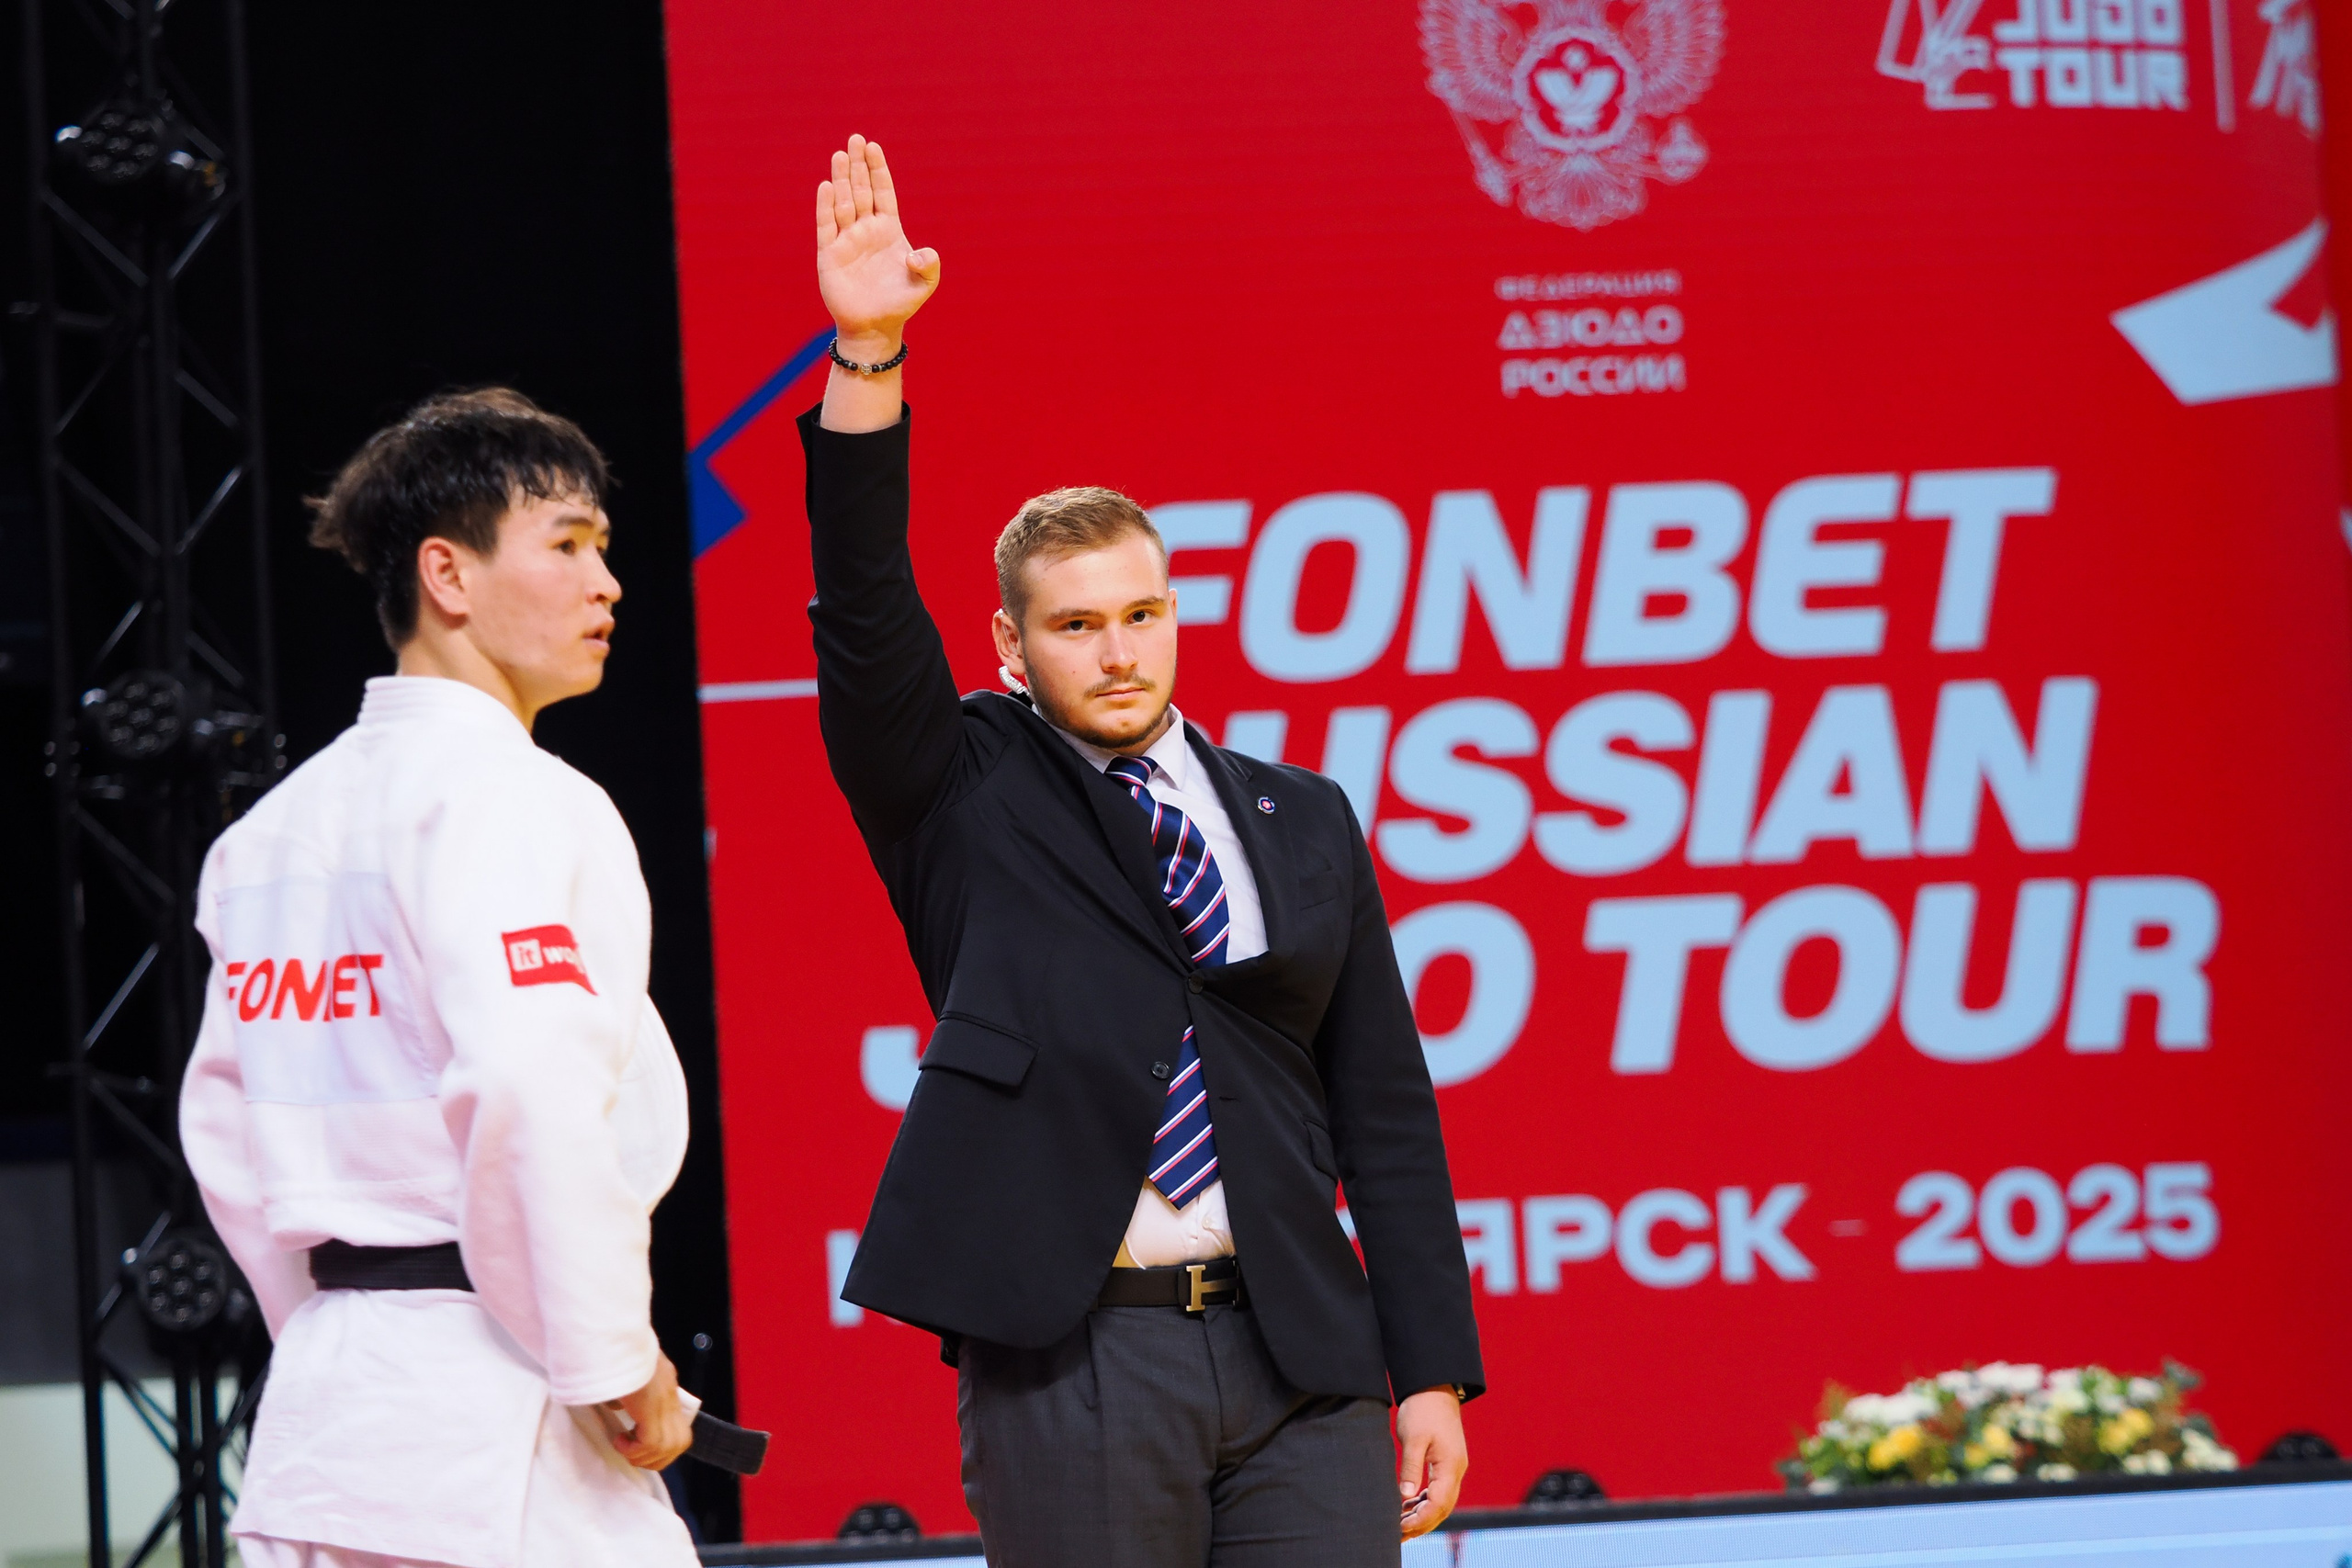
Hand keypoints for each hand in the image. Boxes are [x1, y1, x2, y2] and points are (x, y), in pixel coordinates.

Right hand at [609, 1352, 692, 1470]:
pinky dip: (634, 1450)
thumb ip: (628, 1390)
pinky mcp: (651, 1406)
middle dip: (657, 1458)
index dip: (663, 1445)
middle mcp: (670, 1395)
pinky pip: (651, 1443)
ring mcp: (664, 1401)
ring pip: (668, 1447)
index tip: (639, 1445)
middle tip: (633, 1453)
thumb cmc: (616, 1351)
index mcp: (666, 1386)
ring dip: (643, 1456)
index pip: (680, 1428)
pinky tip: (619, 1439)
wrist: (617, 1337)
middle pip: (681, 1442)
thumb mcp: (626, 1372)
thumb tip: (617, 1406)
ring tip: (623, 1445)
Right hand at [815, 134, 939, 359]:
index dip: (878, 170)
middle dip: (858, 165)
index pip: (883, 192)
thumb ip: (929, 265)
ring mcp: (846, 239)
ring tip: (840, 155)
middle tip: (855, 139)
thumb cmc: (900, 303)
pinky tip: (827, 186)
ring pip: (843, 202)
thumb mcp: (925, 284)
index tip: (873, 147)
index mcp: (889, 229)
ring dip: (841, 179)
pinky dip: (826, 206)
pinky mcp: (830, 254)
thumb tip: (920, 253)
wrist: (874, 326)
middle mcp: (866, 229)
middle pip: (861, 190)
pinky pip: (827, 225)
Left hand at [1396, 1386, 1467, 1539]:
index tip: (1400, 1527)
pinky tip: (1407, 1506)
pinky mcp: (1445, 1464)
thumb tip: (1405, 1496)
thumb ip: (1410, 1467)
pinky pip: (1437, 1491)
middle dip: (1422, 1524)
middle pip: (1442, 1509)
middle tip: (1398, 1535)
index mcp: (1450, 1466)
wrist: (1434, 1388)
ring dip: (1423, 1516)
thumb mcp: (1413, 1438)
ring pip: (1441, 1502)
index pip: (1438, 1504)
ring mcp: (1452, 1468)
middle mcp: (1455, 1470)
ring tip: (1400, 1525)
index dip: (1420, 1519)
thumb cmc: (1423, 1409)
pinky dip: (1424, 1503)